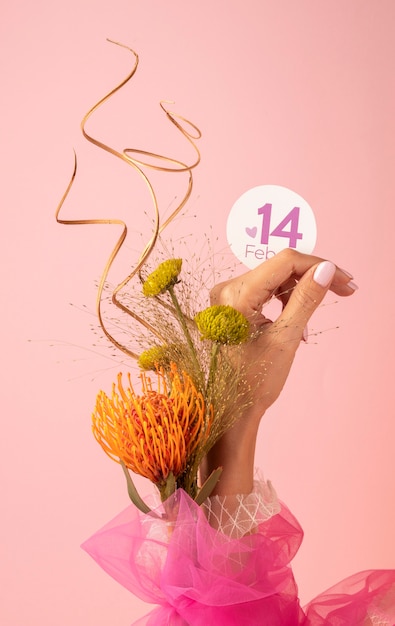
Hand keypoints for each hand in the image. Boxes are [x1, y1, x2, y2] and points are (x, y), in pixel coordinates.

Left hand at [202, 249, 357, 494]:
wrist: (230, 408)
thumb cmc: (253, 381)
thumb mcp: (285, 338)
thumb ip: (306, 299)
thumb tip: (327, 269)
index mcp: (236, 295)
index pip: (285, 262)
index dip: (319, 266)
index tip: (344, 280)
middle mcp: (226, 289)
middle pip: (280, 268)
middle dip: (314, 276)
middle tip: (345, 290)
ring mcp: (227, 296)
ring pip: (274, 277)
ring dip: (301, 289)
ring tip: (321, 310)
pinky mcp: (231, 304)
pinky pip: (265, 290)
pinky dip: (285, 299)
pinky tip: (299, 320)